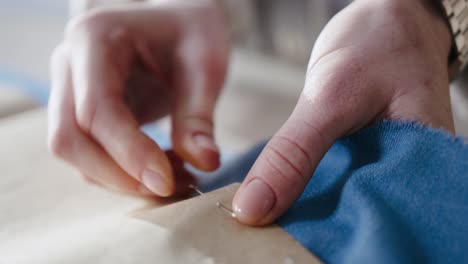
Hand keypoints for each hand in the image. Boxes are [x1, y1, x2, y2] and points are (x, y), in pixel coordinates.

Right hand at [48, 0, 228, 196]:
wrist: (180, 23)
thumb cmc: (191, 31)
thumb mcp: (205, 63)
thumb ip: (199, 114)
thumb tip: (204, 162)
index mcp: (94, 38)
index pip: (97, 109)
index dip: (128, 153)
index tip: (165, 182)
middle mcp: (70, 63)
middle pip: (70, 137)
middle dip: (117, 174)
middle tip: (169, 187)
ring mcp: (71, 88)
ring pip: (75, 151)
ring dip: (120, 178)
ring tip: (175, 176)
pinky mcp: (82, 109)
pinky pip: (89, 152)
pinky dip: (122, 171)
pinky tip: (163, 168)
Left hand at [233, 0, 453, 224]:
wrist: (389, 22)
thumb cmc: (376, 48)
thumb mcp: (332, 97)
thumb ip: (293, 154)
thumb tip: (252, 209)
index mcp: (426, 168)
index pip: (375, 223)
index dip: (327, 237)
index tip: (280, 239)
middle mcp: (415, 179)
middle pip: (361, 223)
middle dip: (315, 227)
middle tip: (268, 228)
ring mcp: (394, 173)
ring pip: (348, 209)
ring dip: (312, 213)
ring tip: (273, 218)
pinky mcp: (374, 164)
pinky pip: (343, 189)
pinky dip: (314, 194)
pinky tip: (288, 198)